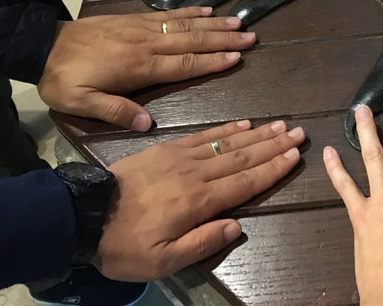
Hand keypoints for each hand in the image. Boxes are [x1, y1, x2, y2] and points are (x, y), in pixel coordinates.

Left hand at [38, 7, 255, 130]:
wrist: (41, 46)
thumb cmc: (63, 79)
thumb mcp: (81, 103)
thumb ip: (116, 111)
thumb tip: (148, 124)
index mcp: (139, 67)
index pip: (184, 63)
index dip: (212, 60)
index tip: (237, 56)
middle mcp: (146, 44)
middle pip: (192, 40)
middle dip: (223, 38)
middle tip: (250, 36)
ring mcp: (141, 28)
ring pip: (184, 25)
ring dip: (213, 23)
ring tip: (238, 21)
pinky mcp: (133, 19)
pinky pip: (167, 15)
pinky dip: (190, 12)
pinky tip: (206, 10)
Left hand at [96, 118, 305, 279]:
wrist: (83, 215)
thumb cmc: (123, 245)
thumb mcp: (161, 260)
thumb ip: (201, 242)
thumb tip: (236, 226)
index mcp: (197, 201)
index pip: (245, 182)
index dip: (273, 169)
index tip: (296, 156)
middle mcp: (195, 174)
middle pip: (243, 157)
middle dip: (274, 146)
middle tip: (298, 132)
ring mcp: (180, 158)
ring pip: (227, 143)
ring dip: (257, 134)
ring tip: (280, 125)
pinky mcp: (165, 149)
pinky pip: (202, 135)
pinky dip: (225, 128)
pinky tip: (242, 123)